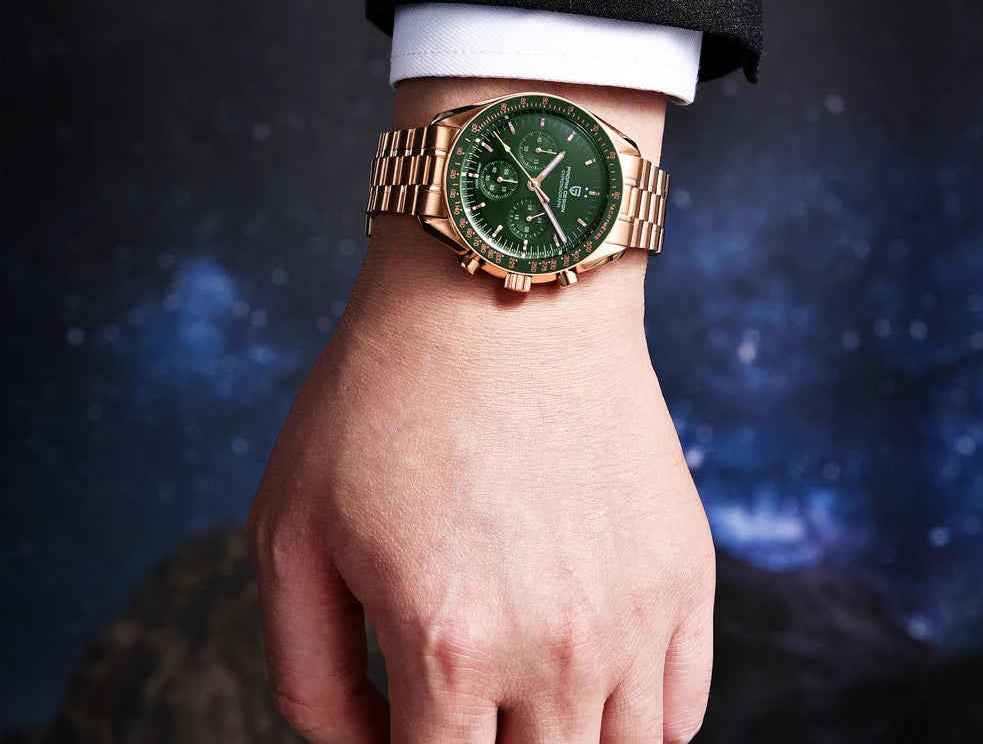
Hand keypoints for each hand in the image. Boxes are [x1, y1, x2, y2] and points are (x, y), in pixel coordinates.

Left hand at [249, 78, 713, 743]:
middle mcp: (558, 646)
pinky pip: (680, 710)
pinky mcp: (684, 569)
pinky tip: (590, 683)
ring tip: (524, 702)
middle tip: (461, 704)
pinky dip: (635, 726)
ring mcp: (635, 610)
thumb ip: (307, 674)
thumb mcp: (290, 527)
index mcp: (447, 644)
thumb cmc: (385, 397)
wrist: (503, 289)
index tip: (407, 726)